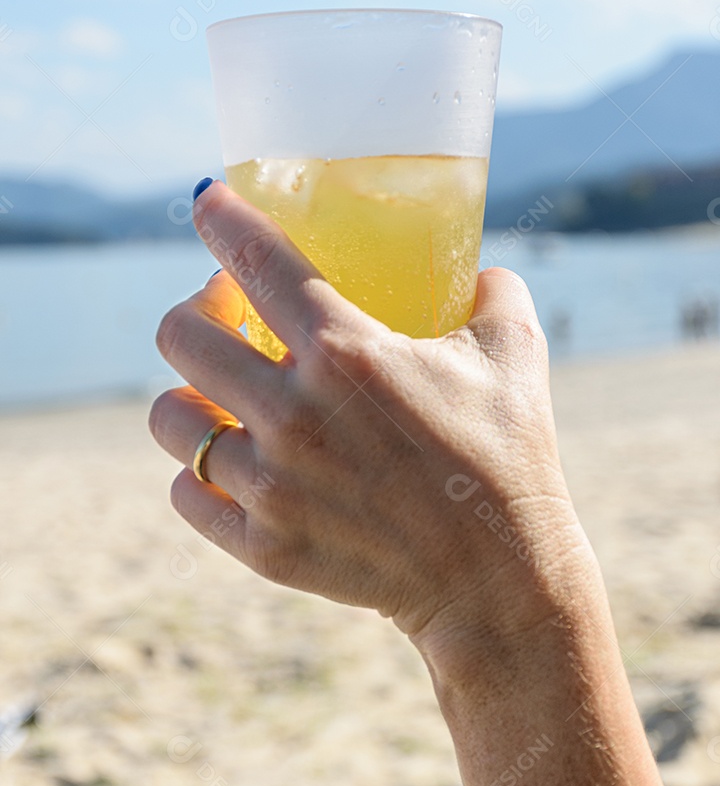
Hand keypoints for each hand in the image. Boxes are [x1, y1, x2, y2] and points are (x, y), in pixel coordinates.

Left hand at [149, 180, 586, 673]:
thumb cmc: (511, 458)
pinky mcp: (262, 544)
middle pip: (180, 335)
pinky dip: (201, 475)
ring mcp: (271, 485)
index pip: (254, 260)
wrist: (500, 581)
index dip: (220, 218)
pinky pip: (186, 492)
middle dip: (196, 314)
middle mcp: (292, 413)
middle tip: (228, 321)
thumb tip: (479, 272)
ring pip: (169, 419)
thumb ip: (494, 292)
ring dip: (191, 400)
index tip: (207, 204)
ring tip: (224, 401)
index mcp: (346, 352)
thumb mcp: (516, 354)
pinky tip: (235, 465)